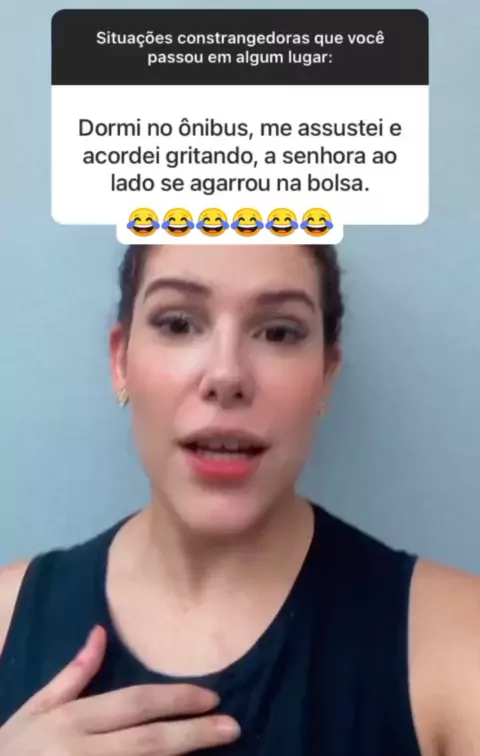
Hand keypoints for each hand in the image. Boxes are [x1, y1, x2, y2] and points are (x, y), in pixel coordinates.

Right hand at [0, 625, 240, 754]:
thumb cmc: (14, 748)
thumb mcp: (36, 709)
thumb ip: (73, 675)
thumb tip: (101, 632)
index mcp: (72, 721)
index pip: (133, 704)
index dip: (175, 699)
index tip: (211, 697)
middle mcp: (83, 752)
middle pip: (148, 742)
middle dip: (193, 733)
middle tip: (233, 726)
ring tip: (220, 748)